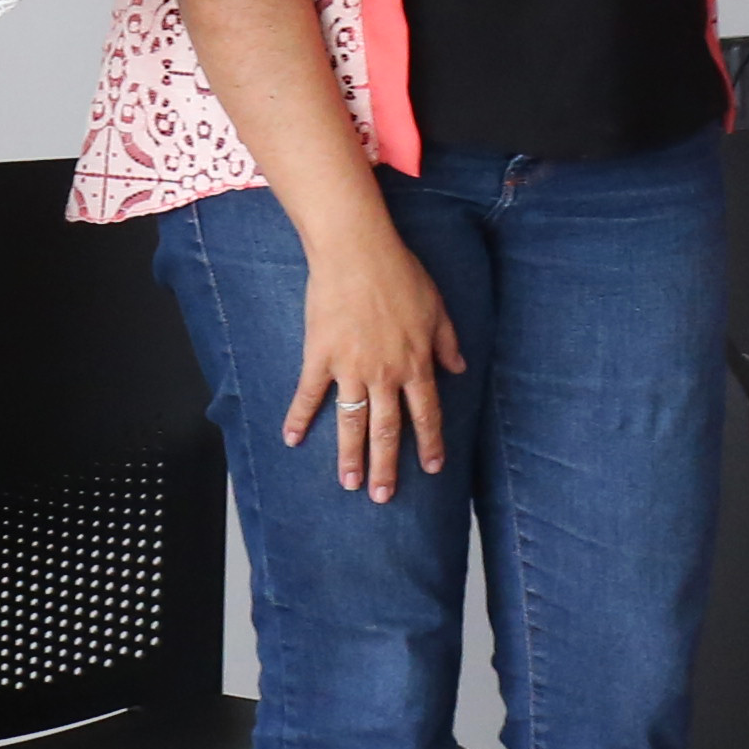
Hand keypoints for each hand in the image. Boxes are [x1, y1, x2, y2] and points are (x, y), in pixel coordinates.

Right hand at [284, 210, 465, 501]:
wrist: (357, 251)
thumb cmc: (399, 273)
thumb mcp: (437, 307)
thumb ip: (448, 343)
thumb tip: (459, 369)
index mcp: (416, 363)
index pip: (426, 414)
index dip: (430, 443)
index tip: (432, 468)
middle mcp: (385, 374)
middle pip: (387, 430)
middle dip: (387, 466)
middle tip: (383, 497)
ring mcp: (350, 368)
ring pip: (352, 422)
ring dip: (350, 456)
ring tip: (349, 483)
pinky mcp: (320, 355)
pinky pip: (309, 393)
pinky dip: (298, 417)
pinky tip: (290, 439)